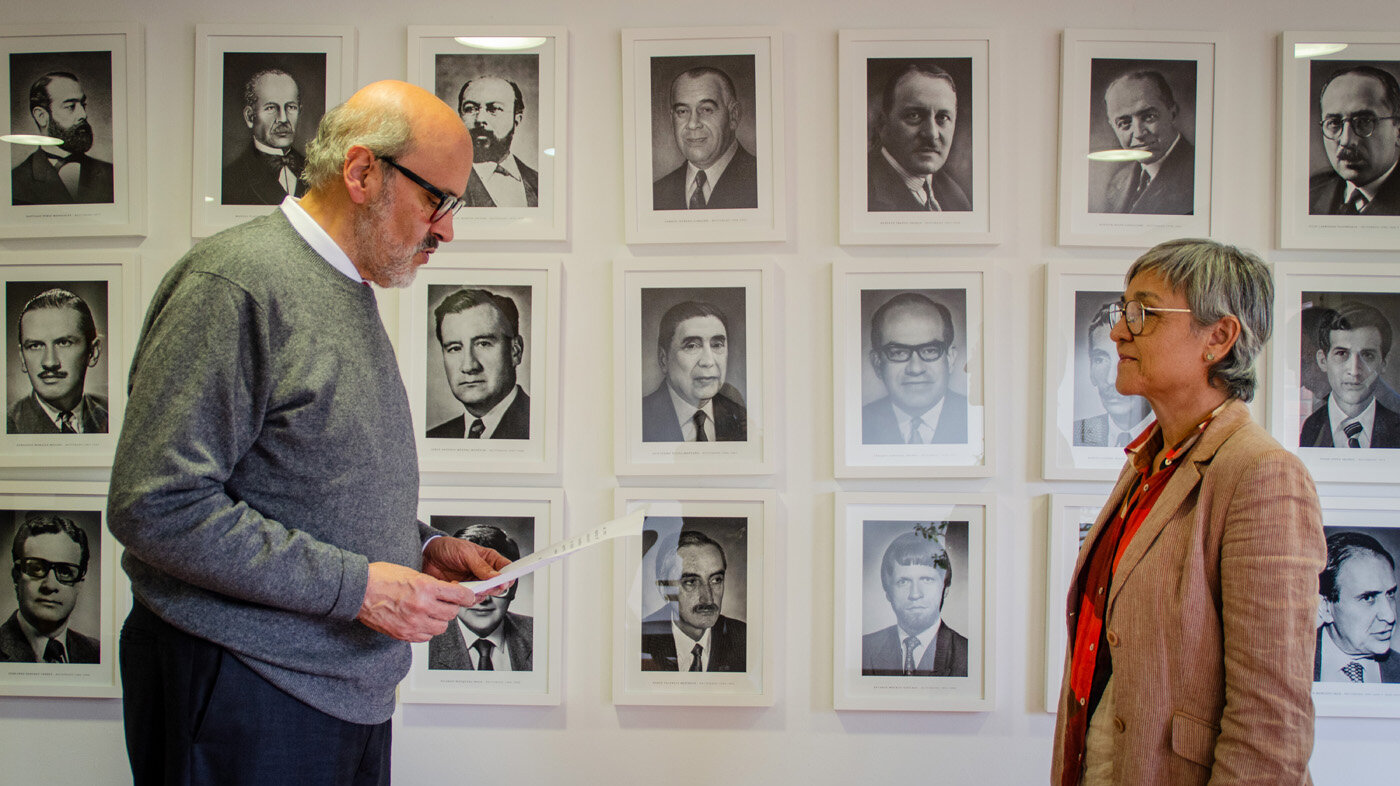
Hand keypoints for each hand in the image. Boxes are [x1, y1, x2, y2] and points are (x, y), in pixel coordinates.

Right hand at [356, 562, 474, 641]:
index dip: (467, 597)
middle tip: (444, 603)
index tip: (468, 597)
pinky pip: (426, 637)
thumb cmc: (382, 578)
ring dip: (439, 620)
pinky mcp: (404, 634)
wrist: (360, 591)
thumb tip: (448, 592)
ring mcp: (413, 623)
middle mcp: (422, 606)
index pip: (460, 596)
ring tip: (429, 612)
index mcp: (426, 588)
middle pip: (452, 613)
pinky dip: (426, 630)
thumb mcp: (413, 573)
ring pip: (441, 627)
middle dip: (450, 607)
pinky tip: (419, 621)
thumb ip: (432, 585)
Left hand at [422, 536, 513, 599]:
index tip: (506, 581)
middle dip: (492, 587)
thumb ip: (481, 566)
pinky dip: (463, 597)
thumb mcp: (465, 552)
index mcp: (488, 559)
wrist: (426, 555)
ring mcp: (473, 583)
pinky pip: (468, 600)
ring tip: (467, 585)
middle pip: (497, 586)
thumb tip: (496, 576)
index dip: (509, 576)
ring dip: (476, 593)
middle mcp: (483, 573)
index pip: (506, 568)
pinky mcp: (461, 592)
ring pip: (484, 595)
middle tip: (485, 586)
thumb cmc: (447, 548)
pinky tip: (455, 586)